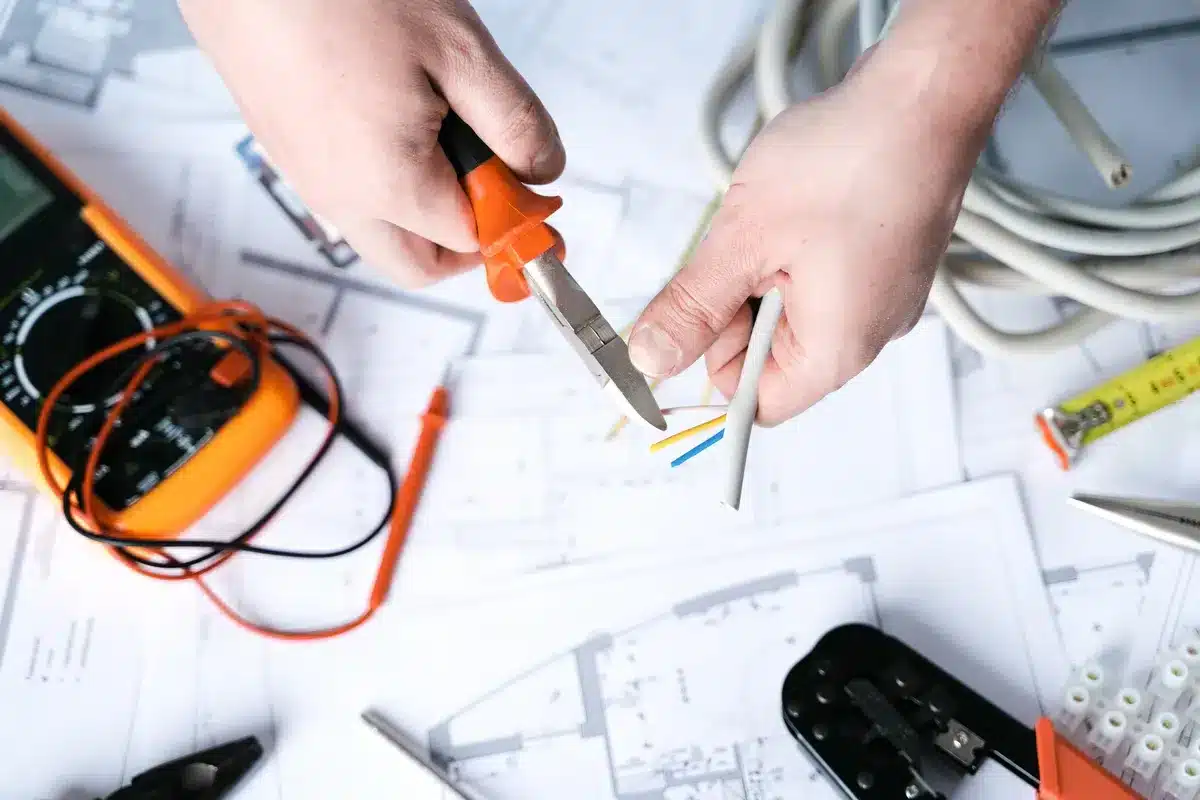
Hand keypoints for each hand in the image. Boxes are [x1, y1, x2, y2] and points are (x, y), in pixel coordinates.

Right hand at [179, 0, 563, 286]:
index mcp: (387, 186)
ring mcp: (304, 175)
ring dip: (425, 206)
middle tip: (499, 184)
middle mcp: (338, 197)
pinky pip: (347, 192)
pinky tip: (399, 112)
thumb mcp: (460, 51)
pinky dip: (385, 178)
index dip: (514, 220)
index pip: (472, 244)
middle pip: (418, 264)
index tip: (537, 189)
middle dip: (468, 239)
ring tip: (446, 129)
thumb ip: (515, 124)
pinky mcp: (284, 147)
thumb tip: (541, 171)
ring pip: (380, 232)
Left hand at [627, 50, 986, 425]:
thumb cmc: (851, 160)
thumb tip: (653, 359)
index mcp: (836, 351)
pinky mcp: (887, 262)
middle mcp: (869, 336)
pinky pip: (821, 279)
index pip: (755, 404)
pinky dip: (793, 252)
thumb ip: (693, 308)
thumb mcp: (743, 239)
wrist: (926, 94)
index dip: (711, 364)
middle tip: (738, 247)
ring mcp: (884, 298)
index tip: (690, 313)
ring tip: (774, 220)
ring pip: (792, 312)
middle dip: (736, 307)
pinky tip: (799, 209)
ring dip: (762, 272)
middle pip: (771, 359)